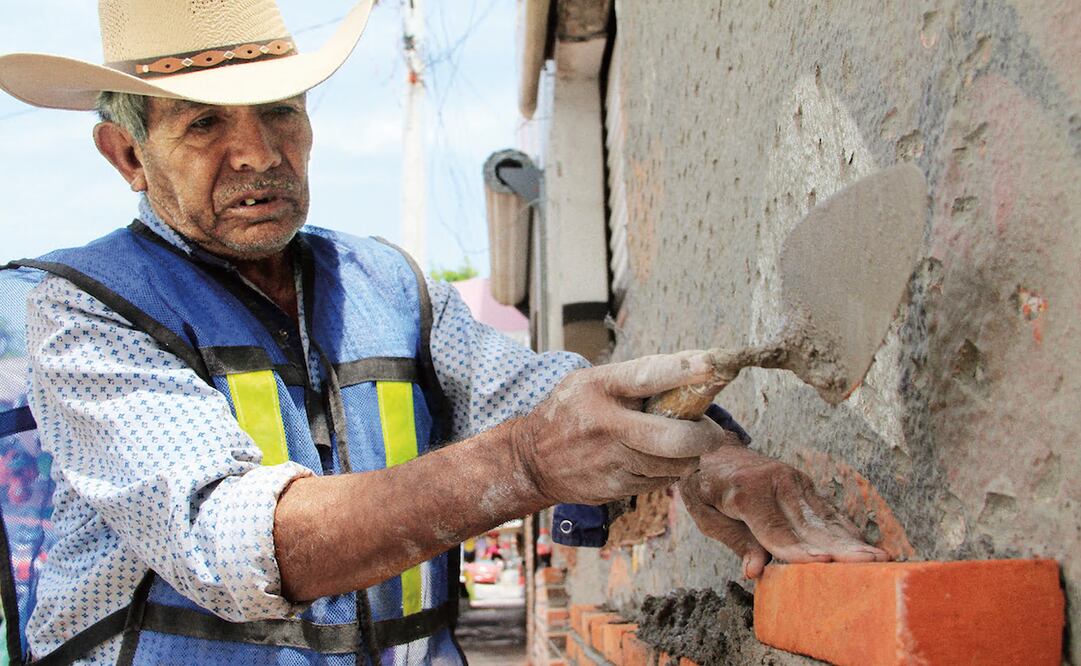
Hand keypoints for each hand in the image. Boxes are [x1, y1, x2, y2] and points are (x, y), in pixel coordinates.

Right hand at [513, 351, 726, 504]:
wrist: (530, 461)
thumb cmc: (570, 412)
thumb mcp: (591, 382)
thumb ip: (635, 377)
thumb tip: (694, 366)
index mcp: (600, 388)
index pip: (648, 376)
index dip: (684, 370)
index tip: (712, 365)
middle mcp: (607, 425)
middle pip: (675, 437)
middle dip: (706, 435)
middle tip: (711, 431)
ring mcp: (612, 460)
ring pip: (676, 464)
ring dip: (690, 455)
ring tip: (682, 444)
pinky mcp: (615, 487)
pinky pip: (661, 481)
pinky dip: (669, 471)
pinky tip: (657, 460)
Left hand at [678, 444, 888, 578]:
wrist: (710, 448)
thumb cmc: (704, 487)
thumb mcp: (706, 516)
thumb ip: (735, 541)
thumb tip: (755, 571)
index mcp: (746, 491)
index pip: (775, 530)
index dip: (798, 551)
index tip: (823, 565)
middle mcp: (775, 482)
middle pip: (808, 525)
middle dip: (840, 548)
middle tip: (870, 566)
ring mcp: (793, 480)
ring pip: (824, 518)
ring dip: (853, 541)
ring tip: (880, 559)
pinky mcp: (803, 483)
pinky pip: (826, 511)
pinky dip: (847, 530)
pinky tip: (867, 546)